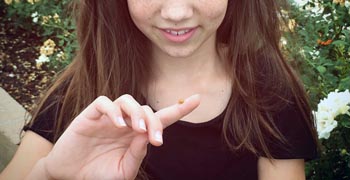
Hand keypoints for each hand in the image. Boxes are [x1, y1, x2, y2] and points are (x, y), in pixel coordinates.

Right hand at [42, 94, 199, 179]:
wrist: (70, 177)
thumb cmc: (99, 174)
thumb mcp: (123, 171)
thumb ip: (137, 154)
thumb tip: (149, 135)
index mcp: (135, 135)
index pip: (160, 118)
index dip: (179, 109)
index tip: (198, 99)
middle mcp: (125, 123)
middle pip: (145, 109)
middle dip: (154, 121)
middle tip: (155, 138)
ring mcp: (108, 118)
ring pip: (127, 100)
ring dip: (136, 113)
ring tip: (138, 130)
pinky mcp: (90, 116)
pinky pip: (104, 103)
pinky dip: (113, 110)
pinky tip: (118, 124)